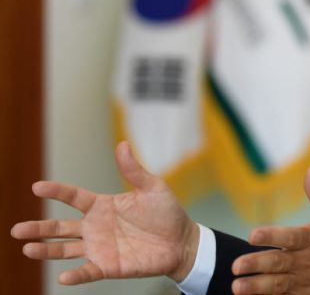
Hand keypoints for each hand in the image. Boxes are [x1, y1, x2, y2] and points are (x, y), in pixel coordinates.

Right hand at [10, 141, 199, 284]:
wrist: (182, 241)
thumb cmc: (167, 213)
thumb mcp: (153, 188)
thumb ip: (134, 170)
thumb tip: (123, 144)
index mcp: (103, 205)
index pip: (74, 197)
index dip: (56, 192)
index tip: (37, 187)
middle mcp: (95, 227)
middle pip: (60, 227)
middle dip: (38, 228)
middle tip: (17, 230)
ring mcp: (99, 247)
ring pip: (65, 249)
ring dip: (46, 250)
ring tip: (27, 248)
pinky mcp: (108, 266)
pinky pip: (87, 271)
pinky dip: (76, 275)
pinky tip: (63, 276)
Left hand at [231, 167, 309, 294]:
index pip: (290, 236)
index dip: (271, 235)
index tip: (252, 235)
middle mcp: (306, 261)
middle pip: (278, 263)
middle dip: (256, 265)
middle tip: (237, 266)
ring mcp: (304, 282)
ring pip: (277, 285)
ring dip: (256, 287)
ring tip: (237, 287)